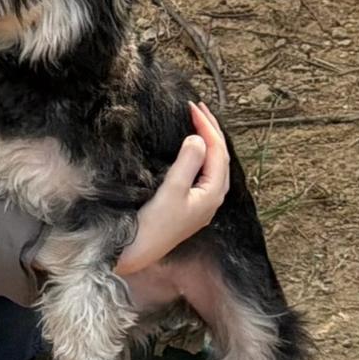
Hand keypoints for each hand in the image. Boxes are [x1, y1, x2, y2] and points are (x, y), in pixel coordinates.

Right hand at [115, 101, 228, 277]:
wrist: (139, 252)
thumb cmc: (154, 224)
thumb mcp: (172, 190)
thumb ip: (188, 162)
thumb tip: (198, 139)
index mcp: (213, 193)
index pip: (217, 151)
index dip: (207, 127)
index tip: (192, 107)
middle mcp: (212, 198)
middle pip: (219, 157)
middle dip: (210, 130)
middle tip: (197, 107)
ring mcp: (202, 203)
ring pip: (213, 165)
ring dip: (207, 142)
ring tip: (197, 122)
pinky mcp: (191, 206)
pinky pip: (203, 172)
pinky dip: (200, 155)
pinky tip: (191, 150)